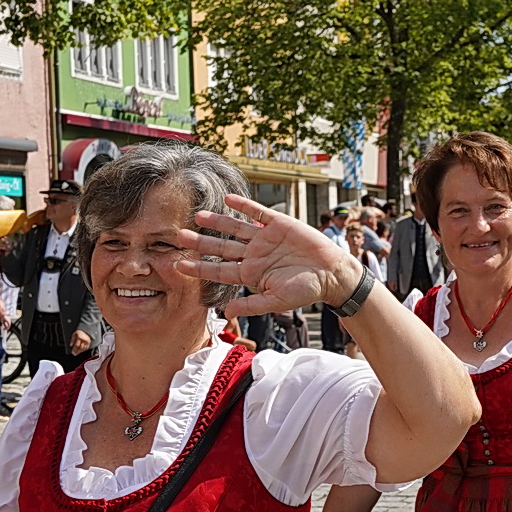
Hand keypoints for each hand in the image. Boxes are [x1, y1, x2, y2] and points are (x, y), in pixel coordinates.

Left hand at [68, 329, 91, 355]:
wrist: (86, 330)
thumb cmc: (79, 332)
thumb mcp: (74, 334)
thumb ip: (72, 339)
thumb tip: (71, 345)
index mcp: (80, 337)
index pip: (77, 345)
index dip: (74, 349)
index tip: (72, 352)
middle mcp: (84, 340)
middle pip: (80, 347)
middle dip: (77, 351)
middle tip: (74, 354)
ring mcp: (87, 342)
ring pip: (83, 348)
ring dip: (79, 352)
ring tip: (76, 353)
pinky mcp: (89, 343)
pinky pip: (86, 348)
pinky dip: (83, 350)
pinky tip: (80, 351)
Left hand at [174, 196, 361, 317]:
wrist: (332, 274)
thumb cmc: (306, 291)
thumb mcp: (276, 301)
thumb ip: (251, 306)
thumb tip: (226, 313)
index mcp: (251, 274)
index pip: (219, 269)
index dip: (199, 267)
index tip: (179, 264)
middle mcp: (254, 254)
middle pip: (221, 247)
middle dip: (201, 242)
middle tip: (179, 235)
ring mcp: (264, 238)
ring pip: (235, 228)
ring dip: (217, 222)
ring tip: (198, 215)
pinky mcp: (278, 224)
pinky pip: (258, 213)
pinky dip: (244, 206)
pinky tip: (229, 199)